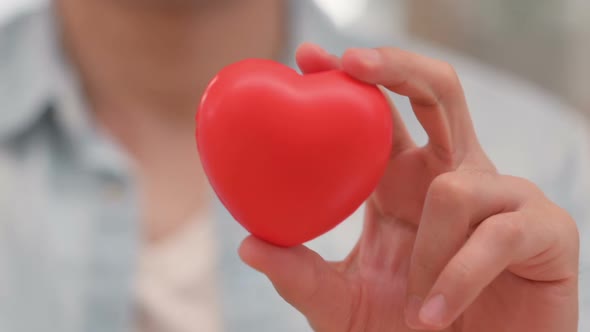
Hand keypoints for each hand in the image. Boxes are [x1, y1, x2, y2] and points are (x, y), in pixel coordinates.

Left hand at [239, 44, 578, 330]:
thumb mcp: (341, 304)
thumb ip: (300, 276)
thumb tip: (247, 245)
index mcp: (402, 183)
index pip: (380, 114)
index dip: (353, 78)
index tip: (307, 57)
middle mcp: (450, 176)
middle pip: (437, 91)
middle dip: (399, 67)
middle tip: (351, 63)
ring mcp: (501, 198)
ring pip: (456, 185)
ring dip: (426, 253)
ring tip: (414, 304)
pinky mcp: (544, 230)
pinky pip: (499, 230)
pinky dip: (460, 275)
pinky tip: (436, 311)